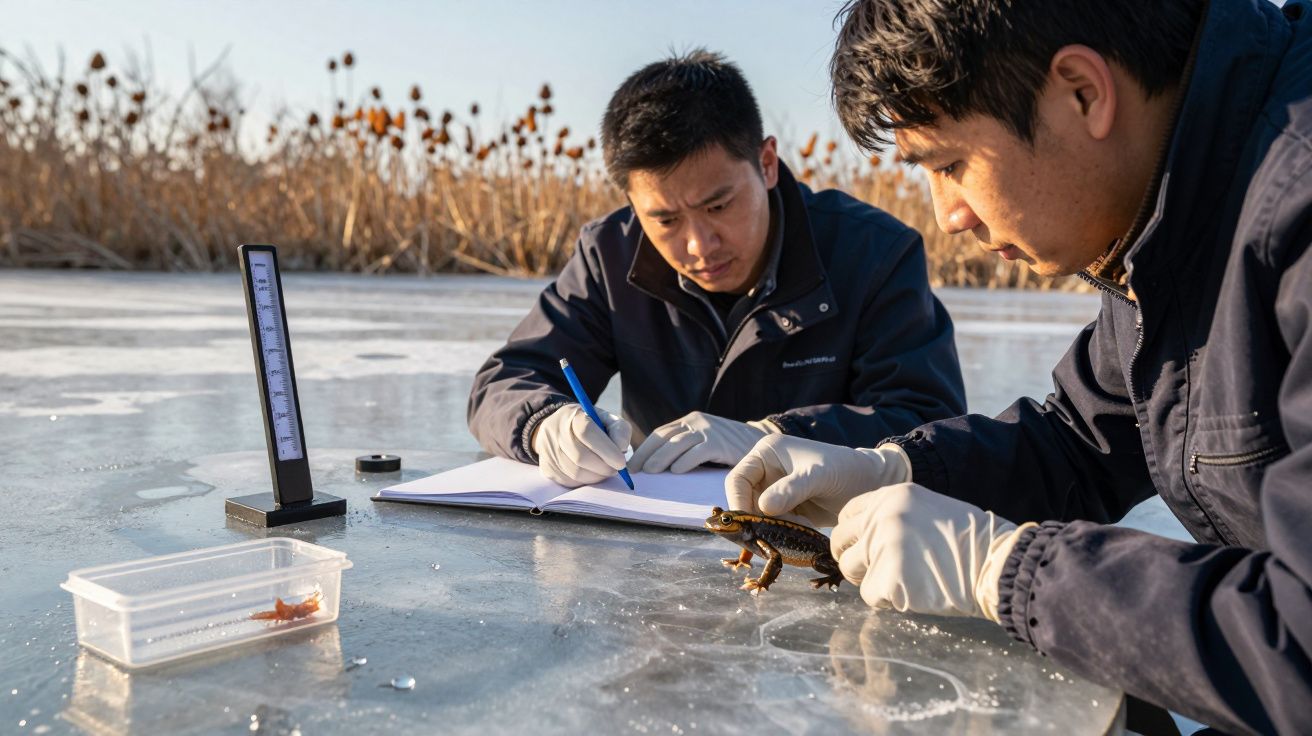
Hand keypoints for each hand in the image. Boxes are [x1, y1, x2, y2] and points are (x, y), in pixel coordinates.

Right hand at [532, 404, 631, 487]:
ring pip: (576, 473)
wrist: (558, 429)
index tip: (621, 462)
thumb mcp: (606, 419)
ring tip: (605, 470)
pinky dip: (586, 481)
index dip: (606, 450)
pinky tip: (591, 472)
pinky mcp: (547, 468)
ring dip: (596, 476)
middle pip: (581, 457)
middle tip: (616, 469)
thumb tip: (621, 449)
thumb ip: (619, 430)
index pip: (587, 432)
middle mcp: (556, 433)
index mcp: (572, 416)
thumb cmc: (589, 425)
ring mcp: (549, 452)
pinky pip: (570, 482)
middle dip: (603, 467)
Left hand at [629, 412, 777, 473]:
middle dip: (646, 454)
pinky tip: (675, 471)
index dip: (644, 449)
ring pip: (677, 445)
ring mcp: (708, 431)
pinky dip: (684, 462)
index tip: (632, 464)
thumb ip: (685, 447)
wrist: (761, 440)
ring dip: (660, 459)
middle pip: (664, 438)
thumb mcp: (705, 439)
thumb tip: (657, 466)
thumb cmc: (729, 446)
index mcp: (690, 421)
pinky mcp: (719, 442)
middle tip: (634, 471)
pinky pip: (697, 452)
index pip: (661, 434)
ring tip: (649, 472)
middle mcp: (696, 422)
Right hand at [724, 434, 910, 525]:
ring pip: (757, 516)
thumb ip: (791, 489)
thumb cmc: (844, 470)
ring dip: (768, 531)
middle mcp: (766, 470)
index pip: (737, 480)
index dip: (738, 503)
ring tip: (786, 540)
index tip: (749, 526)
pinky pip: (772, 525)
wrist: (868, 484)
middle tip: (766, 541)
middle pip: (744, 501)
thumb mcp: (818, 477)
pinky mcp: (785, 508)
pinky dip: (779, 534)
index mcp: (767, 453)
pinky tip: (795, 539)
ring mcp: (775, 490)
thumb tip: (762, 507)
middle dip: (754, 521)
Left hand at [831, 483, 1034, 619]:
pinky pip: (869, 595)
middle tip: (873, 570)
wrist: (997, 563)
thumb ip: (894, 515)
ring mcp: (883, 547)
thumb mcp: (928, 508)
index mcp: (892, 495)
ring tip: (900, 580)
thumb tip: (864, 534)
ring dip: (868, 579)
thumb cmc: (969, 541)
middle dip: (851, 557)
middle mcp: (882, 516)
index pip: (848, 514)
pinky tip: (913, 593)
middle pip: (840, 541)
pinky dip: (886, 600)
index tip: (864, 546)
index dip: (854, 534)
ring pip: (849, 568)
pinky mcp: (888, 578)